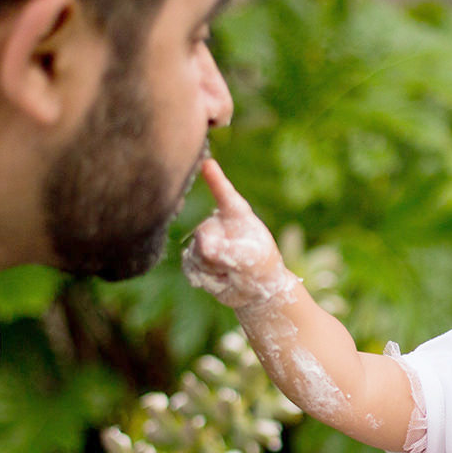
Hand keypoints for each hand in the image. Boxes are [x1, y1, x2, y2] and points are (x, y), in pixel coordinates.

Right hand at [183, 158, 299, 309]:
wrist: (255, 289)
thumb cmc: (260, 266)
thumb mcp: (251, 257)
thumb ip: (229, 249)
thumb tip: (203, 245)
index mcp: (236, 214)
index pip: (224, 194)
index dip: (215, 179)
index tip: (208, 163)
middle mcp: (217, 223)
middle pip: (203, 237)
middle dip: (217, 256)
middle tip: (235, 266)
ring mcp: (203, 240)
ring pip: (196, 254)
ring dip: (213, 270)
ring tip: (230, 272)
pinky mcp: (194, 257)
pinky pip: (190, 267)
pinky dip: (205, 278)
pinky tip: (219, 279)